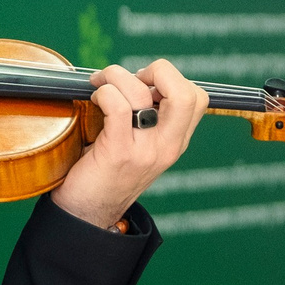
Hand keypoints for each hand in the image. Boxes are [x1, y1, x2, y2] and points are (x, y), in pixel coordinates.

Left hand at [49, 60, 206, 230]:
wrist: (87, 214)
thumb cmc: (106, 173)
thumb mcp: (140, 147)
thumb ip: (149, 119)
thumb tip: (139, 79)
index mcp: (176, 142)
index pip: (197, 98)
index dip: (172, 79)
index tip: (145, 83)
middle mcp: (167, 146)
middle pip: (187, 93)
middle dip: (159, 70)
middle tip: (134, 77)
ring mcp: (146, 151)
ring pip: (142, 92)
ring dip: (115, 78)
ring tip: (101, 87)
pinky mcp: (119, 153)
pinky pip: (117, 105)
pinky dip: (103, 93)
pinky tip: (95, 99)